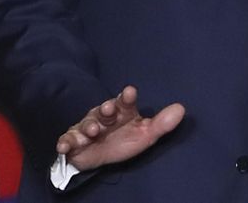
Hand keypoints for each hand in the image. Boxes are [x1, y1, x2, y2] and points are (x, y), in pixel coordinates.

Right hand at [56, 86, 185, 170]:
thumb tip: (182, 109)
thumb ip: (162, 124)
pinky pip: (67, 141)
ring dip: (88, 126)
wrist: (97, 156)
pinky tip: (65, 145)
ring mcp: (86, 128)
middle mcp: (103, 116)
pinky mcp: (73, 142)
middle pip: (104, 110)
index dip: (127, 97)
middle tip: (108, 109)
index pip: (124, 102)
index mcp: (121, 112)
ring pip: (86, 125)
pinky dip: (65, 142)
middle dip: (105, 109)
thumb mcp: (144, 134)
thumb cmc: (123, 139)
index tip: (130, 92)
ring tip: (93, 130)